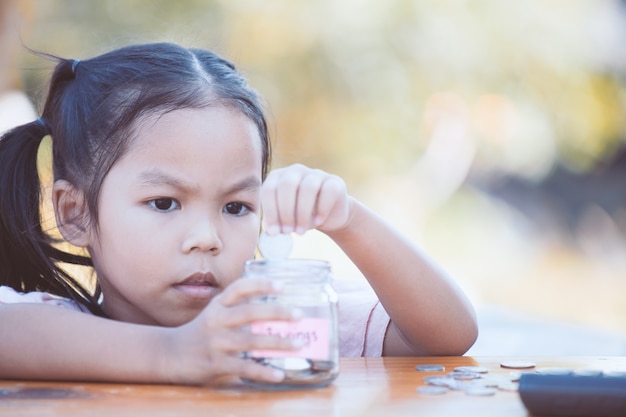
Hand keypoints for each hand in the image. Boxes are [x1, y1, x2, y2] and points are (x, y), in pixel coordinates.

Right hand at [164, 278, 301, 384]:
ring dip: (278, 342)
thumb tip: (275, 306)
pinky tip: (279, 374)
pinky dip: (263, 371)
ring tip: (298, 343)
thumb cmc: (201, 332)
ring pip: (251, 341)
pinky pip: (244, 368)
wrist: (169, 354)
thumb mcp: (216, 313)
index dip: (261, 284)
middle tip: (299, 315)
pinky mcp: (216, 364)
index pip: (240, 288)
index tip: (282, 285)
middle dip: (277, 312)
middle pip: (250, 312)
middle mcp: (217, 320)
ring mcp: (216, 343)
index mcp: (218, 305)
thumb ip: (239, 307)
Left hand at [261, 164, 350, 234]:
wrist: (328, 216)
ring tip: (301, 231)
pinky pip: (328, 191)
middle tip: (287, 231)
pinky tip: (318, 222)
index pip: (270, 189)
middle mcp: (296, 171)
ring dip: (302, 213)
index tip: (274, 231)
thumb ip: (275, 222)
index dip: (271, 211)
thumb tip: (270, 231)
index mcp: (279, 177)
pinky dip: (322, 209)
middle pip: (287, 185)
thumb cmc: (300, 216)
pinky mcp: (335, 182)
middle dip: (286, 211)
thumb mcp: (284, 219)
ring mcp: (316, 174)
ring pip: (307, 188)